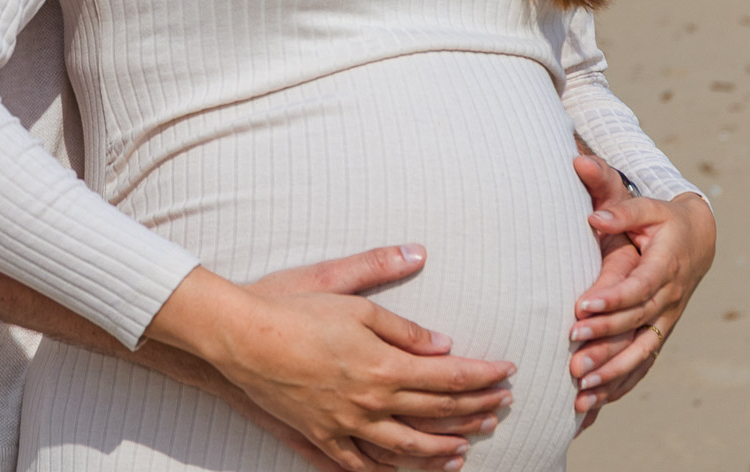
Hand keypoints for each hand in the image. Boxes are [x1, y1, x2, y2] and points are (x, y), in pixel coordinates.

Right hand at [246, 247, 512, 467]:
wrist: (242, 338)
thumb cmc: (292, 307)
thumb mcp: (349, 296)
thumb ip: (398, 317)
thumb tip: (441, 338)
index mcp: (383, 364)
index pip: (448, 375)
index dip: (482, 375)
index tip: (508, 372)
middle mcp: (372, 401)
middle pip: (436, 412)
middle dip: (475, 409)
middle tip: (503, 407)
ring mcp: (349, 426)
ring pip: (409, 447)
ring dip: (444, 447)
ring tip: (469, 446)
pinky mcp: (324, 438)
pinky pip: (366, 465)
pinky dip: (393, 470)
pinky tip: (407, 469)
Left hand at [568, 169, 715, 425]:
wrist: (696, 238)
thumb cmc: (662, 218)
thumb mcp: (646, 205)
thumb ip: (616, 201)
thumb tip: (589, 200)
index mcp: (664, 266)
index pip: (638, 287)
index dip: (612, 299)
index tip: (582, 308)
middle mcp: (668, 298)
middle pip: (636, 325)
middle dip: (605, 340)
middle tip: (572, 353)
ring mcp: (666, 319)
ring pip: (641, 352)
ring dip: (613, 372)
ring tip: (581, 388)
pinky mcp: (659, 332)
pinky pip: (643, 362)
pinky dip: (622, 383)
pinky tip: (598, 400)